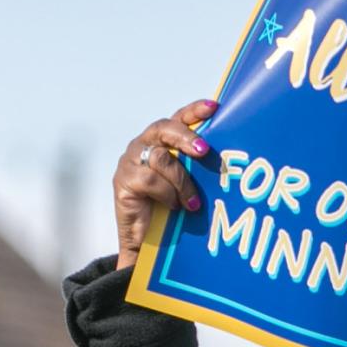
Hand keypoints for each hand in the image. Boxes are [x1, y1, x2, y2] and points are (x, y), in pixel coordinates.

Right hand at [111, 99, 215, 267]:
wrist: (146, 239)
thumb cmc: (169, 208)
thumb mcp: (186, 182)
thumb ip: (194, 167)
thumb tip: (224, 160)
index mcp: (160, 141)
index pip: (177, 118)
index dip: (194, 111)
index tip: (213, 107)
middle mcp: (143, 145)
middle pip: (164, 129)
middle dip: (186, 137)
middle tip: (203, 151)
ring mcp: (130, 161)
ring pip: (161, 159)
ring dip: (181, 181)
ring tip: (193, 202)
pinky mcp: (122, 181)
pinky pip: (150, 179)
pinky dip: (167, 194)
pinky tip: (173, 206)